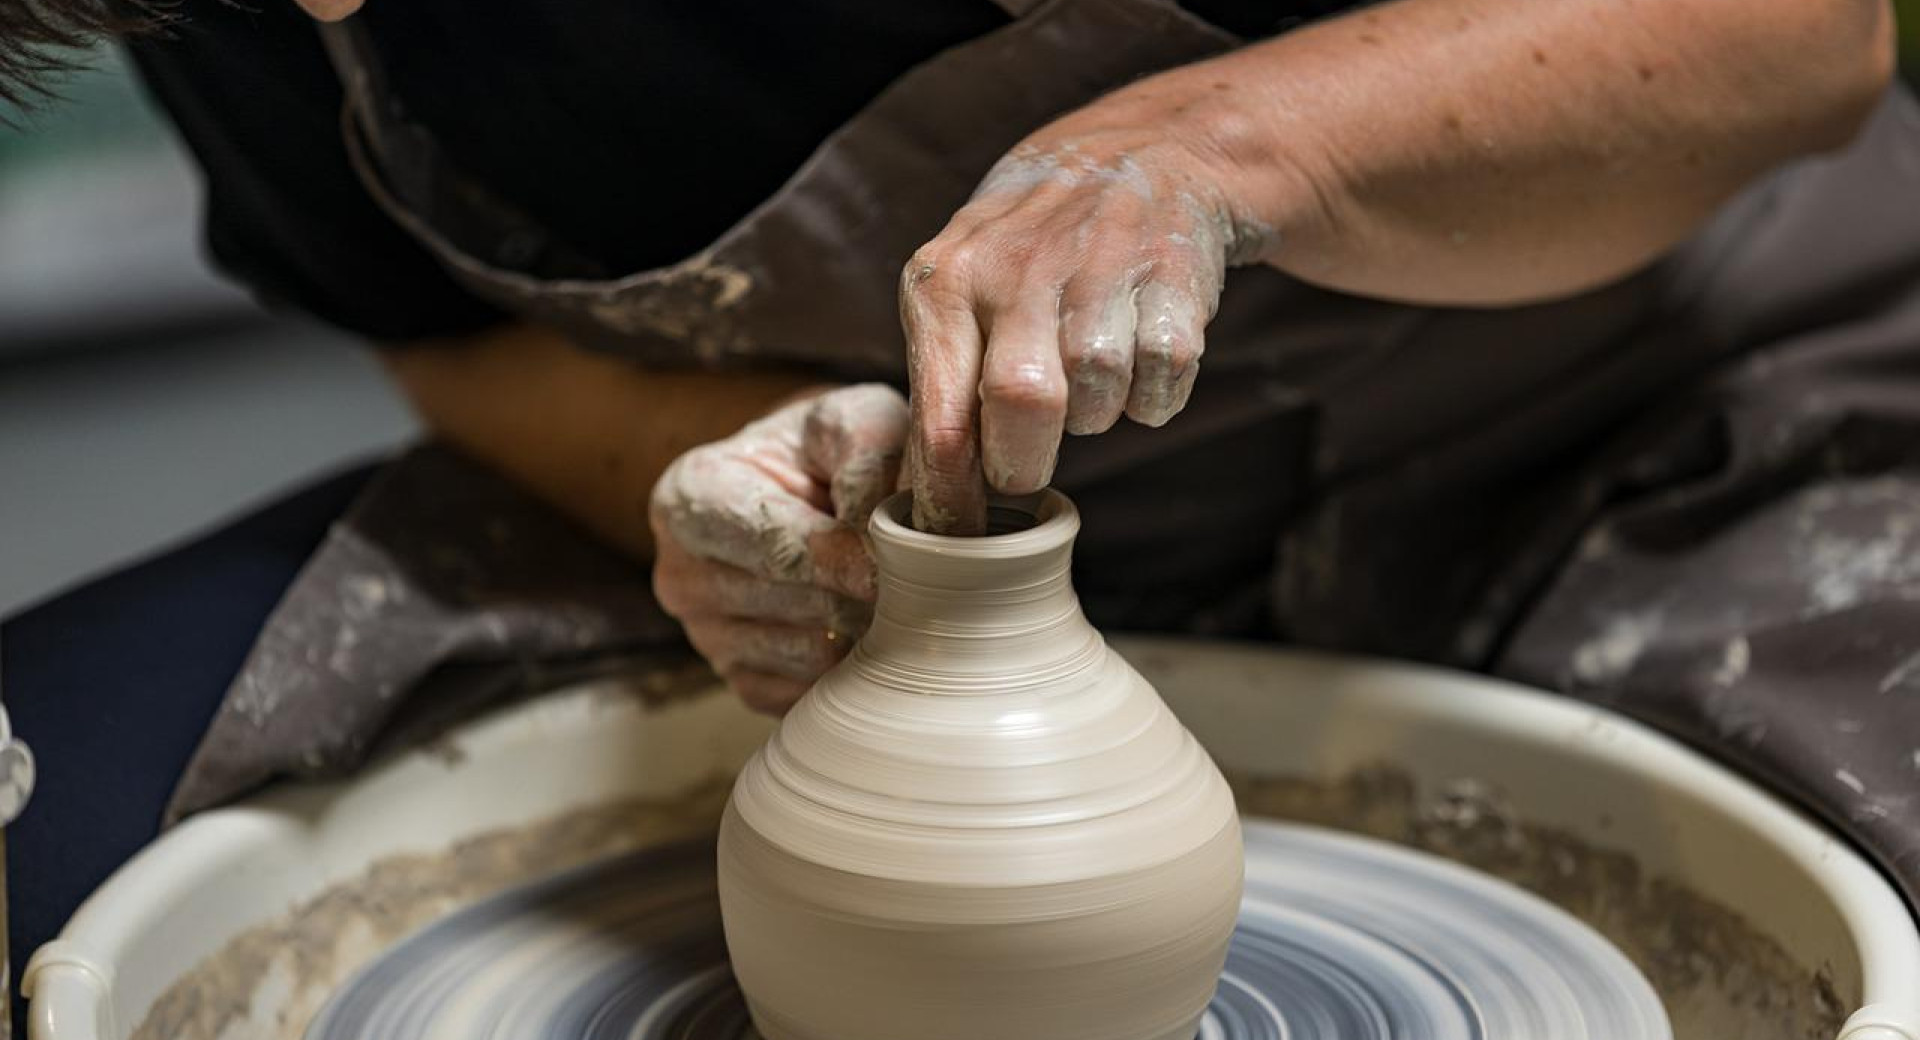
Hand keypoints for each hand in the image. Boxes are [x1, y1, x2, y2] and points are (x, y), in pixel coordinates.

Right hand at [650, 384, 907, 713]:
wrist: (802, 487)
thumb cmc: (827, 448)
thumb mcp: (851, 421)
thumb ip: (868, 459)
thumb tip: (877, 536)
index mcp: (690, 498)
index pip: (774, 545)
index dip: (842, 558)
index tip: (892, 562)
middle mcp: (682, 574)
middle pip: (797, 604)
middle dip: (865, 591)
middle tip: (918, 575)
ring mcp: (707, 636)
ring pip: (811, 654)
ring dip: (865, 628)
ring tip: (891, 589)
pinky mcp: (741, 681)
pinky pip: (811, 692)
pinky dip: (851, 665)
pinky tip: (866, 623)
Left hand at [899, 101, 1266, 533]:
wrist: (1137, 153)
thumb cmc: (1029, 254)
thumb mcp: (961, 290)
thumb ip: (941, 387)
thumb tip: (918, 507)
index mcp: (944, 280)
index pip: (941, 418)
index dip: (952, 498)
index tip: (958, 541)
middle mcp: (1014, 267)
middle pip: (1023, 407)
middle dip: (1026, 464)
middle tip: (1028, 469)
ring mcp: (1097, 266)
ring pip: (1096, 399)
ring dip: (1095, 417)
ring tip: (1086, 380)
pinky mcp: (1172, 273)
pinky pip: (1161, 382)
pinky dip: (1153, 395)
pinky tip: (1139, 357)